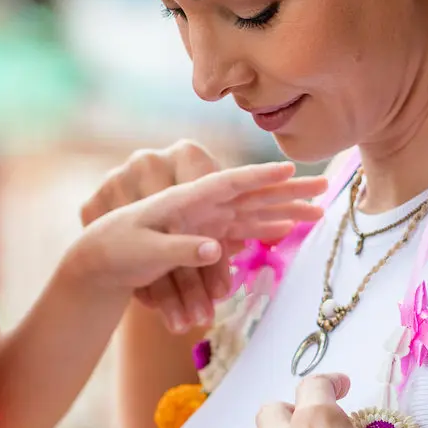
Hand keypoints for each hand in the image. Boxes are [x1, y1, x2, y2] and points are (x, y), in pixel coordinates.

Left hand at [83, 142, 299, 332]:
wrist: (101, 259)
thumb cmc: (116, 249)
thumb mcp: (142, 251)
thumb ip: (178, 249)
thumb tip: (214, 250)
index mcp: (183, 199)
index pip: (227, 183)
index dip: (259, 176)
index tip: (288, 168)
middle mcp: (201, 204)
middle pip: (252, 193)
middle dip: (289, 190)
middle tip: (325, 186)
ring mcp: (206, 219)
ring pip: (254, 211)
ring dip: (286, 210)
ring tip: (318, 209)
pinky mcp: (207, 235)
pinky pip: (243, 229)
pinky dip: (265, 228)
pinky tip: (286, 228)